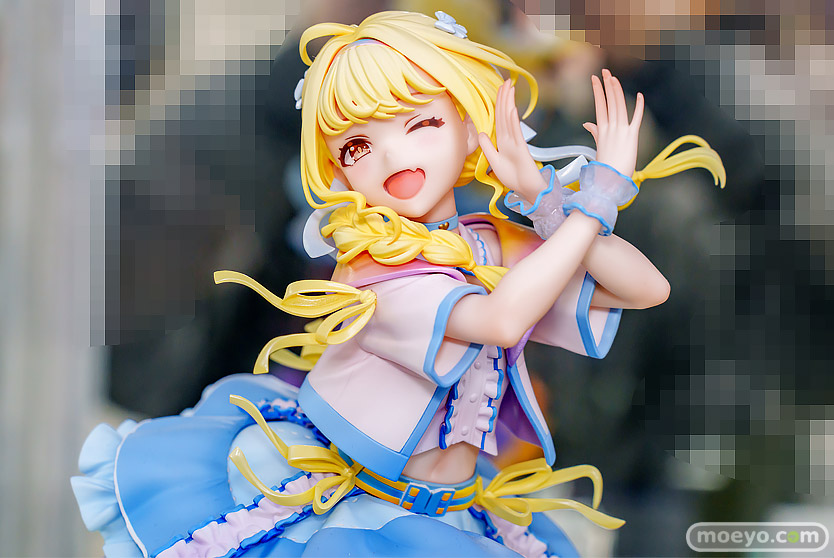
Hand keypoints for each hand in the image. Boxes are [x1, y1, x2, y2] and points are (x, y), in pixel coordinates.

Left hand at [478, 80, 546, 199]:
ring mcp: (516, 143)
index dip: (498, 104)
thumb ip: (488, 147)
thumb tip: (481, 133)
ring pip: (510, 120)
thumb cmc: (513, 178)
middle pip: (505, 115)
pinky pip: (516, 134)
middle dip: (504, 98)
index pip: (499, 119)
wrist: (527, 191)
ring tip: (509, 87)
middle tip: (506, 80)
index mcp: (503, 142)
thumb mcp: (495, 161)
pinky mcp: (522, 150)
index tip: (499, 90)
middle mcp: (510, 139)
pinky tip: (512, 110)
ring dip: (509, 103)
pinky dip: (514, 121)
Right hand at [582, 69, 643, 177]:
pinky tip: (640, 95)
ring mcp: (621, 131)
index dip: (598, 91)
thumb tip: (588, 123)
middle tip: (604, 71)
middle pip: (609, 101)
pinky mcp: (632, 136)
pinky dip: (639, 106)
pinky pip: (636, 118)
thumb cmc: (605, 165)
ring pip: (619, 105)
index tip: (595, 79)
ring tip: (613, 77)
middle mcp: (610, 128)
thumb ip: (596, 132)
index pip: (599, 105)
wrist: (610, 179)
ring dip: (617, 90)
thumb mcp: (599, 146)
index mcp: (602, 130)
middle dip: (607, 85)